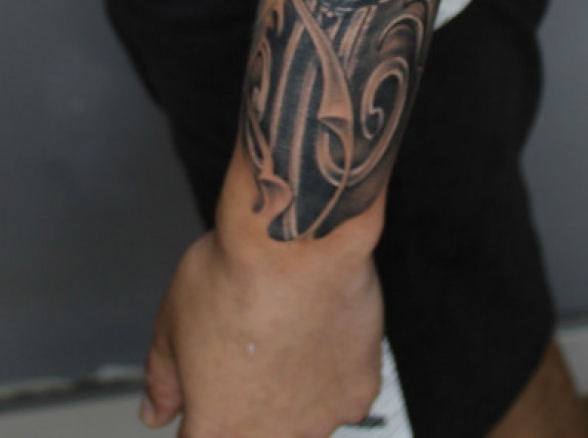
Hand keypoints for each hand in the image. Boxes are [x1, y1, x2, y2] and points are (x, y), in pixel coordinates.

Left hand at [140, 229, 382, 437]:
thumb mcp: (172, 320)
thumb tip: (158, 410)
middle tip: (250, 347)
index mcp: (217, 429)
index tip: (209, 379)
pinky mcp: (359, 392)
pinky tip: (320, 333)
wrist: (300, 240)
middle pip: (256, 433)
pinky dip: (333, 372)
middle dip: (249, 400)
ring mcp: (319, 419)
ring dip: (293, 391)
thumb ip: (163, 377)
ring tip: (288, 334)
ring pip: (302, 420)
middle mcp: (270, 436)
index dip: (202, 406)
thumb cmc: (237, 272)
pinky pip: (343, 394)